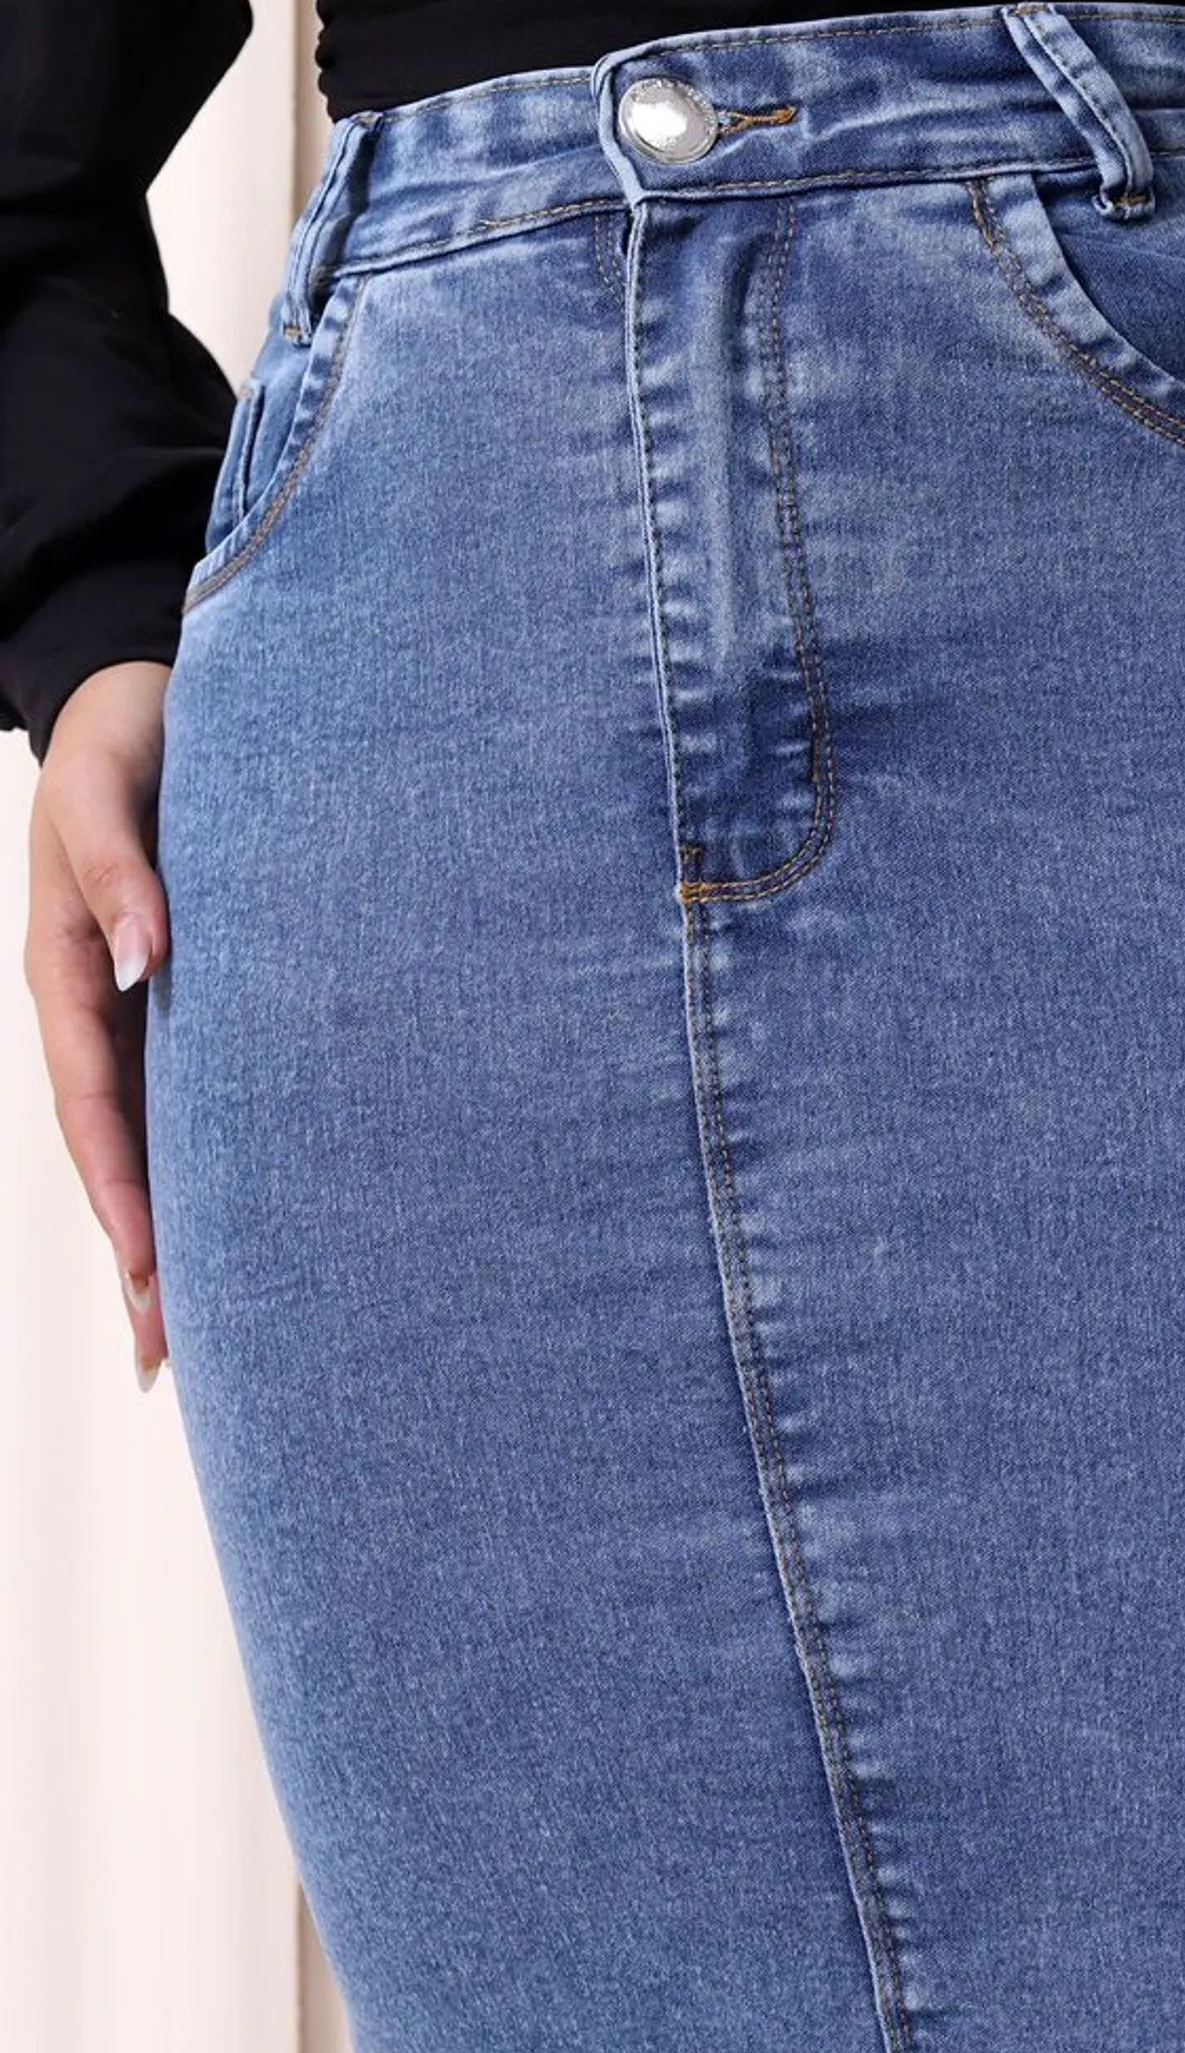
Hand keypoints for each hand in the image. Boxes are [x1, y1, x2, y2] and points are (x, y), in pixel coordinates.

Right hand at [21, 658, 175, 1384]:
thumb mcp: (109, 785)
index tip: (151, 1271)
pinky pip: (198, 1105)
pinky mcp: (186, 1007)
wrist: (144, 695)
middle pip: (121, 1154)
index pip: (94, 1107)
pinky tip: (248, 1237)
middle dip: (144, 1256)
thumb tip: (143, 956)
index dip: (121, 1193)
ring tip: (205, 1339)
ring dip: (177, 1236)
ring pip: (160, 1143)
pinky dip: (213, 1174)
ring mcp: (142, 1017)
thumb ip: (123, 866)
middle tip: (172, 1358)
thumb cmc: (129, 734)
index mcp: (68, 972)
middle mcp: (103, 1010)